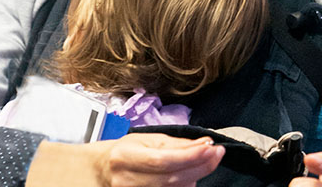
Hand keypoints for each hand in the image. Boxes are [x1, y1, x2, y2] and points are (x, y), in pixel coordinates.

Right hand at [92, 133, 224, 186]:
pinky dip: (186, 186)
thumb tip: (203, 144)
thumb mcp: (147, 140)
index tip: (211, 148)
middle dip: (200, 166)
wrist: (104, 171)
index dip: (190, 156)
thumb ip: (176, 144)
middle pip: (172, 178)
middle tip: (217, 153)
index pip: (162, 159)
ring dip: (195, 176)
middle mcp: (128, 180)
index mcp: (125, 157)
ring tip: (203, 161)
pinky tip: (191, 176)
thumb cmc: (126, 153)